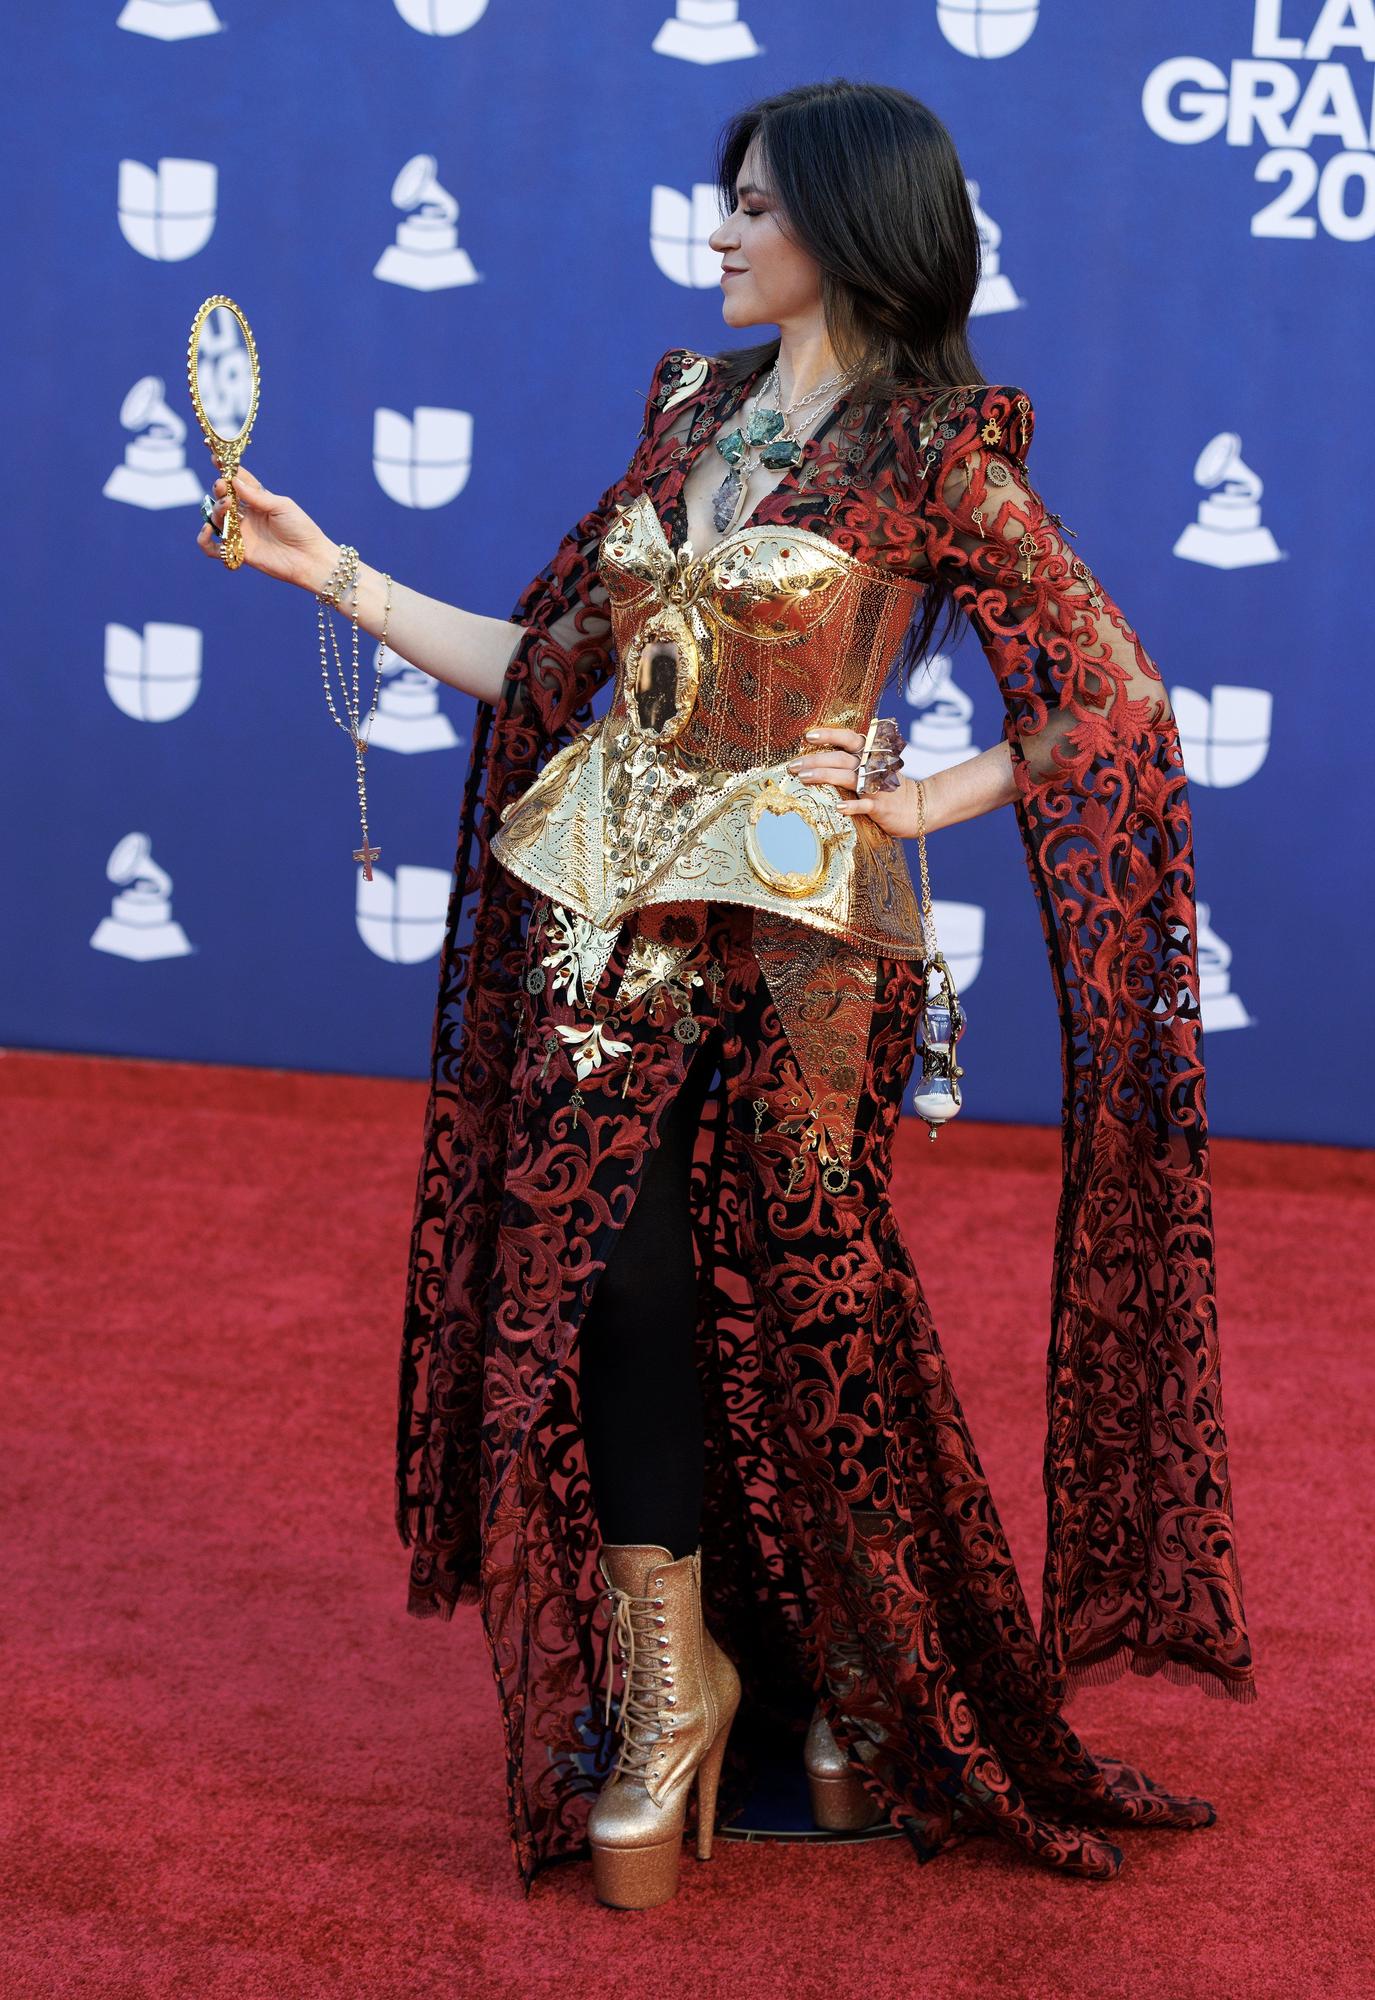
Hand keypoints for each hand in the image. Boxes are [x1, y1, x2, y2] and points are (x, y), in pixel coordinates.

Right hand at [195, 463, 334, 589]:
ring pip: (216, 519)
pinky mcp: (238, 552)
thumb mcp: (281, 506)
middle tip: (223, 486)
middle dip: (219, 489)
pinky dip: (204, 539)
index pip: (238, 483)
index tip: (216, 458)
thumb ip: (256, 496)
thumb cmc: (301, 529)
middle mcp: (247, 516)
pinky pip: (212, 548)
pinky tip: (207, 531)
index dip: (226, 471)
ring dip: (216, 510)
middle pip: (223, 499)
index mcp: (258, 501)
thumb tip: (233, 481)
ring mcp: (241, 534)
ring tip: (227, 507)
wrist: (310, 558)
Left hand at [785, 726, 922, 838]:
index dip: (828, 735)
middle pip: (840, 758)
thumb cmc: (888, 788)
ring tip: (803, 778)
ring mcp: (877, 786)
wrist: (921, 806)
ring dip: (824, 776)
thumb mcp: (872, 770)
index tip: (807, 736)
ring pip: (847, 777)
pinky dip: (852, 806)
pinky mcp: (882, 806)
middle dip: (814, 760)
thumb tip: (815, 761)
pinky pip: (865, 804)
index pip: (848, 738)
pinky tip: (837, 808)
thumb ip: (850, 764)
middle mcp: (872, 766)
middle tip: (792, 766)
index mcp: (870, 754)